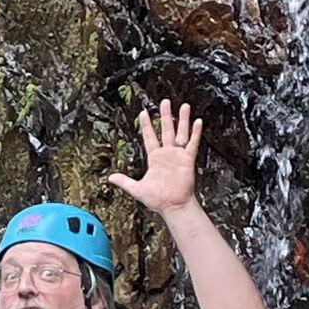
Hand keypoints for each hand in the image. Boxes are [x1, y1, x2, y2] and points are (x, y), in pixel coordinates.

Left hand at [108, 98, 202, 218]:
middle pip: (166, 130)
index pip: (149, 137)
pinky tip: (197, 122)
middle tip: (165, 102)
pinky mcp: (188, 160)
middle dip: (165, 115)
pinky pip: (192, 144)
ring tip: (184, 105)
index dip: (146, 125)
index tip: (143, 112)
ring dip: (182, 119)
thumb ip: (124, 181)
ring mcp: (178, 156)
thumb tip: (110, 178)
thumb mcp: (137, 189)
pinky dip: (195, 133)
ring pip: (180, 133)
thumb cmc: (157, 199)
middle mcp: (167, 154)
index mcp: (155, 158)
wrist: (173, 206)